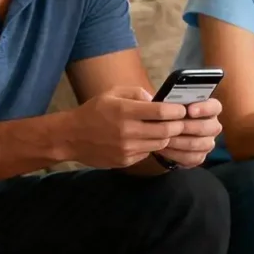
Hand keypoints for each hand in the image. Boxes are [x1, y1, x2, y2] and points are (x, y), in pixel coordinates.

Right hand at [66, 86, 195, 168]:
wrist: (71, 137)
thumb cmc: (92, 111)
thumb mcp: (111, 93)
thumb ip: (136, 93)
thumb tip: (156, 99)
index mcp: (124, 111)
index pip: (161, 112)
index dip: (176, 110)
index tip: (182, 109)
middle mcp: (127, 131)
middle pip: (166, 131)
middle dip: (177, 125)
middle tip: (179, 120)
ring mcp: (127, 149)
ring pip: (160, 144)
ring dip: (165, 136)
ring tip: (164, 129)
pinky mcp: (125, 161)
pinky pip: (147, 153)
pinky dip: (151, 145)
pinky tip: (145, 138)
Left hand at [155, 98, 222, 168]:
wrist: (160, 132)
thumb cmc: (166, 114)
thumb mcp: (166, 103)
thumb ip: (169, 100)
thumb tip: (159, 100)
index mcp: (209, 109)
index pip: (215, 107)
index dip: (204, 108)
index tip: (190, 110)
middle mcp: (212, 126)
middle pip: (211, 127)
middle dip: (190, 126)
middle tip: (173, 126)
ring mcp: (207, 142)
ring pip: (201, 144)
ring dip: (181, 141)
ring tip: (164, 137)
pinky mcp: (199, 157)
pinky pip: (193, 158)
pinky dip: (177, 154)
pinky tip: (163, 148)